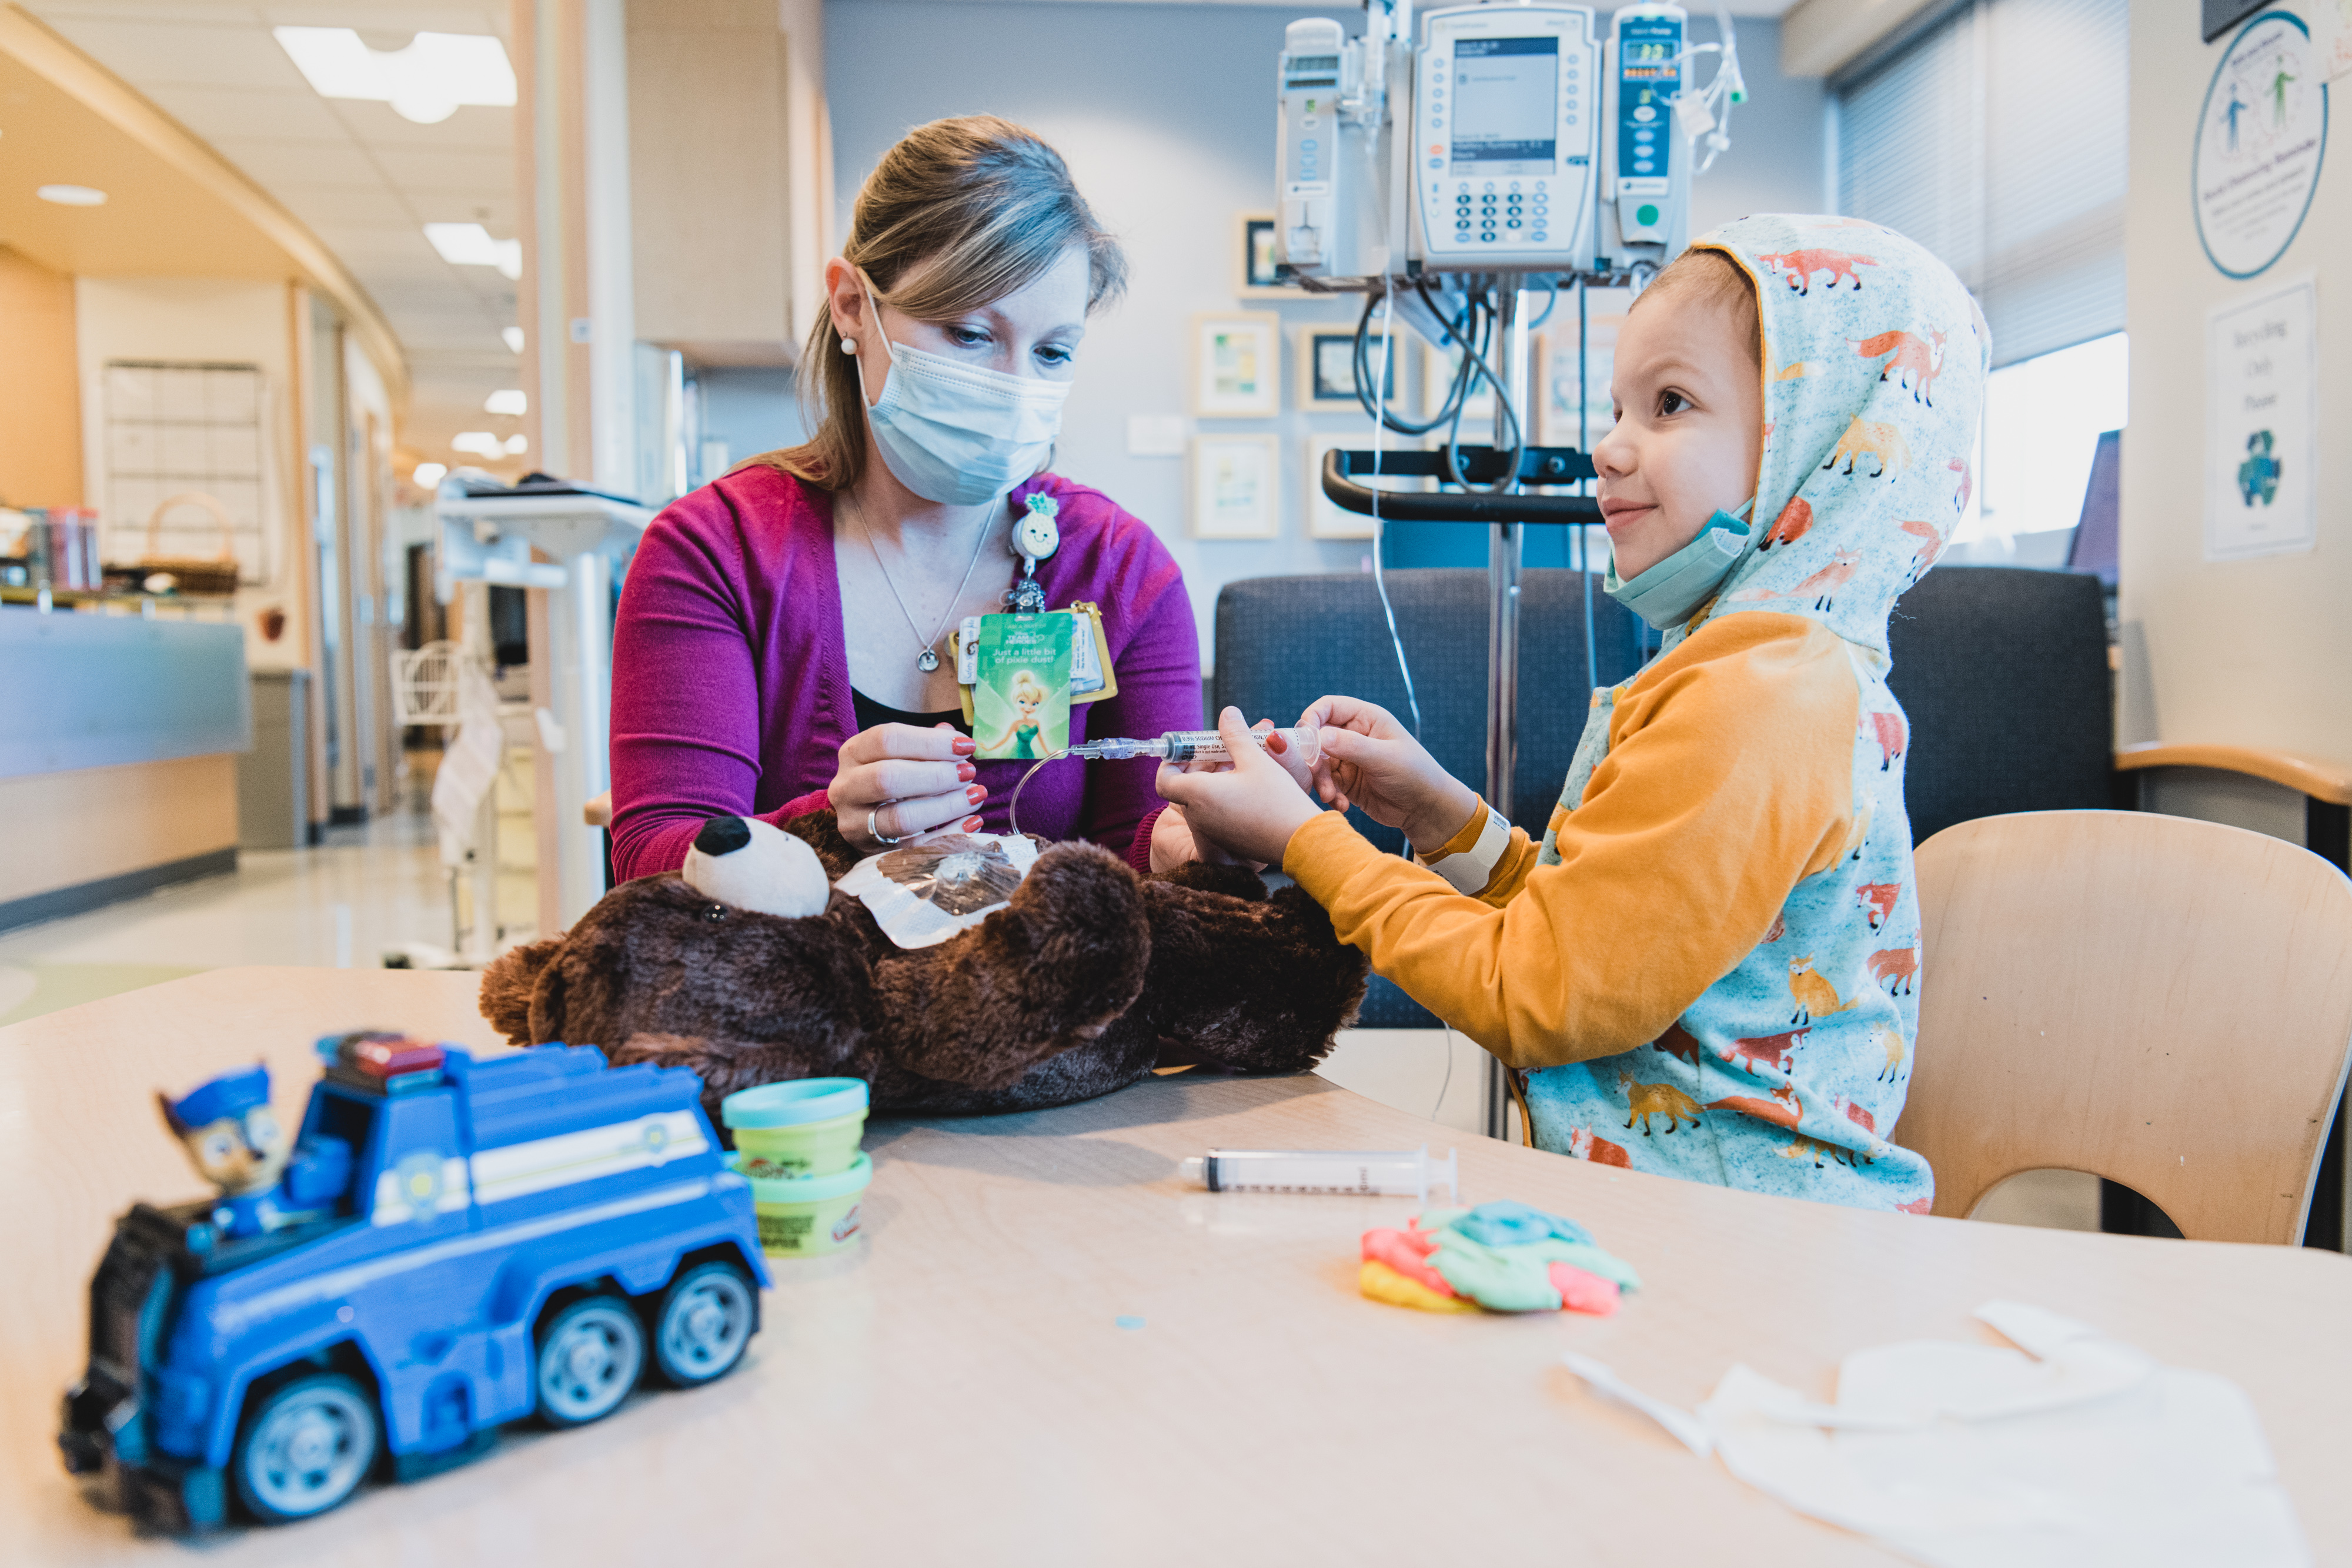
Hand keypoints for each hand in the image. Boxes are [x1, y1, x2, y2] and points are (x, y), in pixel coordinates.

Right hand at [829, 723, 985, 851]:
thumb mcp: (900, 756)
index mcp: (853, 753)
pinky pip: (915, 849)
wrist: (866, 824)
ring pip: (900, 818)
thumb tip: (955, 737)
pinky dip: (948, 835)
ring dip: (946, 806)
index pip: (886, 740)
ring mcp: (855, 824)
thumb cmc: (891, 782)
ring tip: (975, 796)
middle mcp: (846, 788)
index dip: (930, 742)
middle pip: (887, 778)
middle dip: (937, 775)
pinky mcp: (873, 854)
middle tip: (969, 773)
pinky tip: (973, 822)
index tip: (966, 746)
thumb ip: (925, 744)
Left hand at [1153, 708, 1323, 866]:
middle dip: (1205, 761)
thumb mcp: (1256, 760)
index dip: (1173, 761)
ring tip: (1245, 760)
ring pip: (1205, 796)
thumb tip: (1227, 713)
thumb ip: (1236, 735)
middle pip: (1187, 784)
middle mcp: (1199, 815)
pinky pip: (1217, 811)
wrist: (1302, 842)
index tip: (1192, 749)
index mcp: (1198, 794)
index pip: (1165, 778)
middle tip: (1226, 746)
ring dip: (1218, 775)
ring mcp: (1212, 830)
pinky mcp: (1228, 839)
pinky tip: (1252, 783)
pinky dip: (1226, 793)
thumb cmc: (1278, 801)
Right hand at [1298, 695, 1478, 854]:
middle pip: (1316, 737)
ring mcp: (1348, 759)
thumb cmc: (1415, 774)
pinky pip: (1325, 784)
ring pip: (1317, 764)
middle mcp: (1353, 736)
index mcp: (1366, 719)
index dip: (1312, 719)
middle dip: (1313, 758)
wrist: (1425, 809)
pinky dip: (1328, 794)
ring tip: (1330, 796)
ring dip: (1319, 781)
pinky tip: (1341, 805)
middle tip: (1315, 775)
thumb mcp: (1384, 758)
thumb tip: (1318, 736)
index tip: (1305, 739)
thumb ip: (1351, 746)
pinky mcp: (1345, 781)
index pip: (1328, 707)